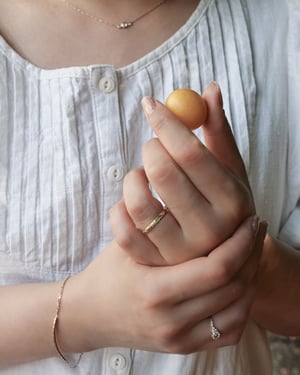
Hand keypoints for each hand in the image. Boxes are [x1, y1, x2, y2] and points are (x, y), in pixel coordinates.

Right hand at [63, 216, 266, 354]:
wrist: (90, 315)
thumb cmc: (108, 272)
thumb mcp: (128, 243)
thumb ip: (159, 225)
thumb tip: (197, 194)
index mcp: (154, 290)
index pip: (216, 268)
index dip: (240, 243)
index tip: (250, 220)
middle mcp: (170, 320)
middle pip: (233, 288)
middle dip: (252, 255)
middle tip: (256, 230)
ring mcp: (179, 338)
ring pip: (238, 310)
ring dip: (251, 277)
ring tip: (253, 251)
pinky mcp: (183, 347)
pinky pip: (229, 331)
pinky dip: (242, 305)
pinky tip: (242, 282)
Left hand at [110, 82, 254, 264]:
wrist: (218, 251)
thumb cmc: (221, 202)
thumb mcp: (229, 169)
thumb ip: (218, 131)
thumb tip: (209, 90)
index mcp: (231, 200)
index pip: (190, 153)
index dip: (166, 123)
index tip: (150, 104)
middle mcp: (208, 230)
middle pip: (162, 172)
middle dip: (151, 147)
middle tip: (153, 146)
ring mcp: (178, 252)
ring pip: (137, 203)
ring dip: (133, 177)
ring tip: (143, 175)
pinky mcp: (153, 263)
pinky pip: (122, 231)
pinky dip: (119, 209)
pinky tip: (131, 202)